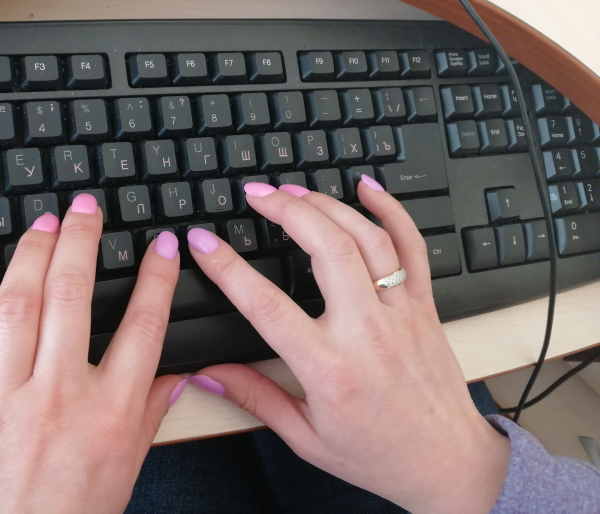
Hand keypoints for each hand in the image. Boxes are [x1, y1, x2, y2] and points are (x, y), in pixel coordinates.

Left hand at [0, 195, 183, 513]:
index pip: (144, 328)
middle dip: (84, 241)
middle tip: (88, 209)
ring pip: (18, 302)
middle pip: (75, 296)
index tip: (162, 246)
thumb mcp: (121, 478)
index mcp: (107, 417)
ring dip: (33, 251)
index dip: (157, 277)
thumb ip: (148, 420)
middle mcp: (56, 398)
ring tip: (45, 223)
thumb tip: (176, 376)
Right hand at [187, 180, 510, 513]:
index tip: (203, 243)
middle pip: (326, 250)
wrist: (446, 462)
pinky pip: (412, 247)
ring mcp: (400, 313)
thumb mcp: (306, 438)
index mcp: (330, 368)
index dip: (228, 268)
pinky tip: (366, 187)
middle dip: (286, 211)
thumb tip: (208, 372)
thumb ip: (255, 398)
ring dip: (327, 206)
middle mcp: (367, 332)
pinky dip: (391, 211)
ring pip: (367, 239)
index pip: (267, 305)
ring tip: (294, 190)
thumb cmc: (377, 454)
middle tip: (256, 194)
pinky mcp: (424, 305)